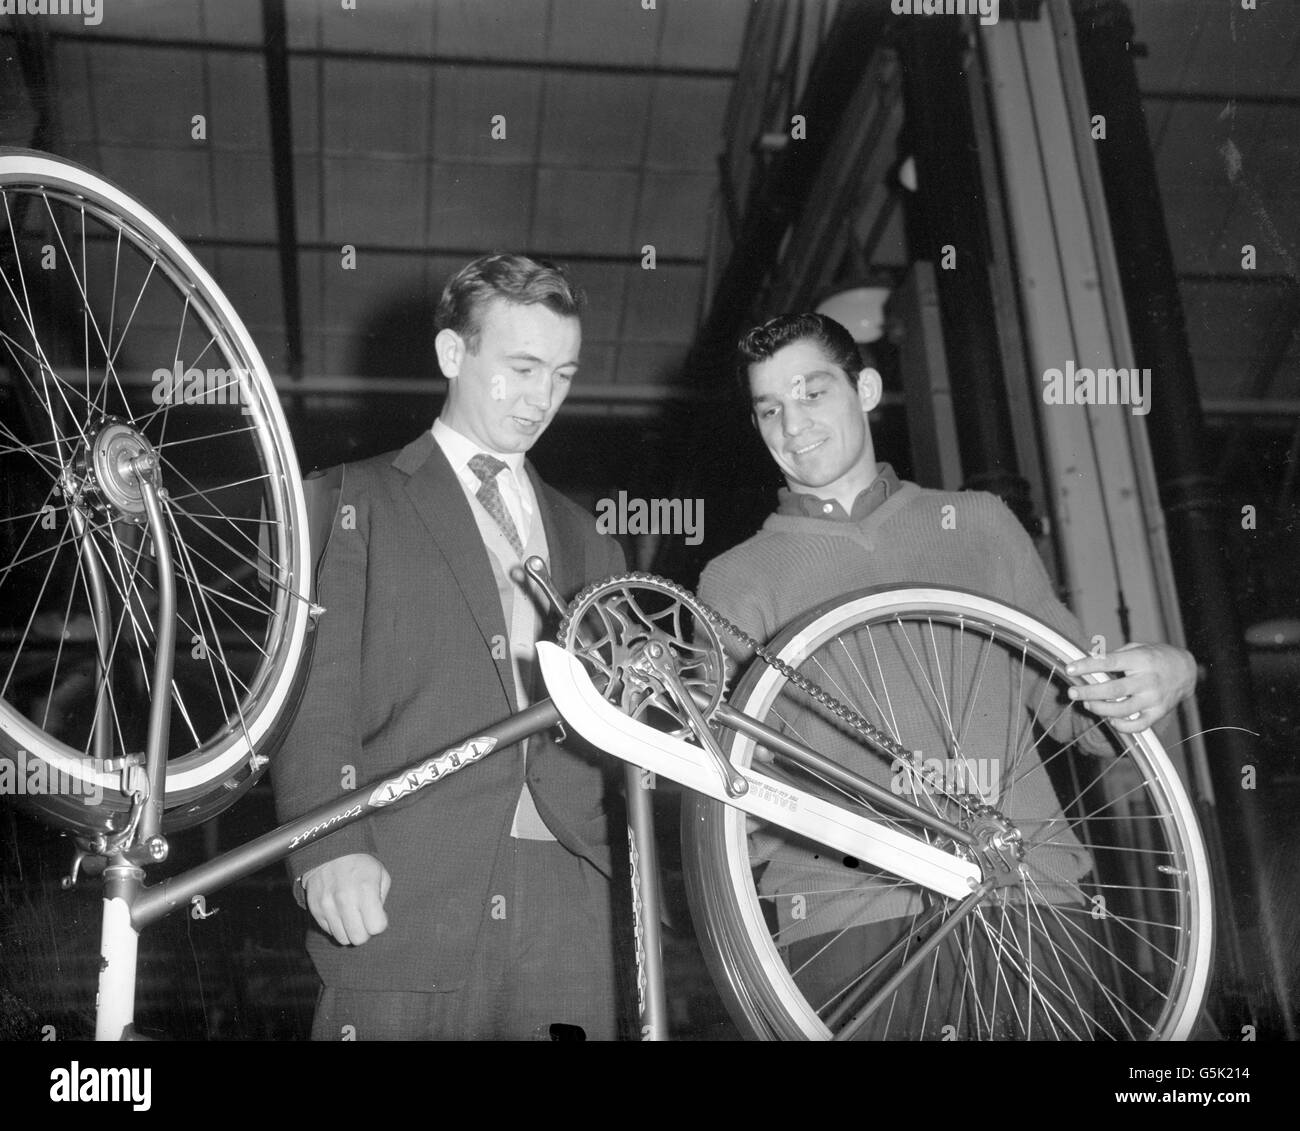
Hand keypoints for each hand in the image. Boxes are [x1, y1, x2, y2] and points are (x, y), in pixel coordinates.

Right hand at [301, 853, 391, 945]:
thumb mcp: (380, 874)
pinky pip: (329, 932)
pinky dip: (337, 926)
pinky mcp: (315, 909)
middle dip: (365, 932)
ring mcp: (328, 906)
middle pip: (359, 939)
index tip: (377, 915)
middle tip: (365, 919)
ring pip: (343, 939)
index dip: (379, 923)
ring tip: (352, 915)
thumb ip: (382, 899)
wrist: (329, 851)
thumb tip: (377, 922)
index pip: (376, 927)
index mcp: (366, 889)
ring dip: (350, 930)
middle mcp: (345, 899)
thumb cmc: (361, 864)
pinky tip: (340, 912)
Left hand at [1065, 643, 1196, 732]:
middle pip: (1113, 690)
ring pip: (1122, 710)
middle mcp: (1148, 680)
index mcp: (1141, 660)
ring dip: (1100, 709)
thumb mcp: (1137, 648)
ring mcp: (1154, 699)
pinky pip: (1138, 726)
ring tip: (1087, 704)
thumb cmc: (1156, 657)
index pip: (1108, 663)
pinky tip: (1110, 719)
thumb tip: (1087, 661)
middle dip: (1089, 692)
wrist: (1187, 671)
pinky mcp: (1158, 713)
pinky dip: (1121, 726)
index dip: (1087, 666)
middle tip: (1071, 692)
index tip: (1069, 669)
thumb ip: (1114, 655)